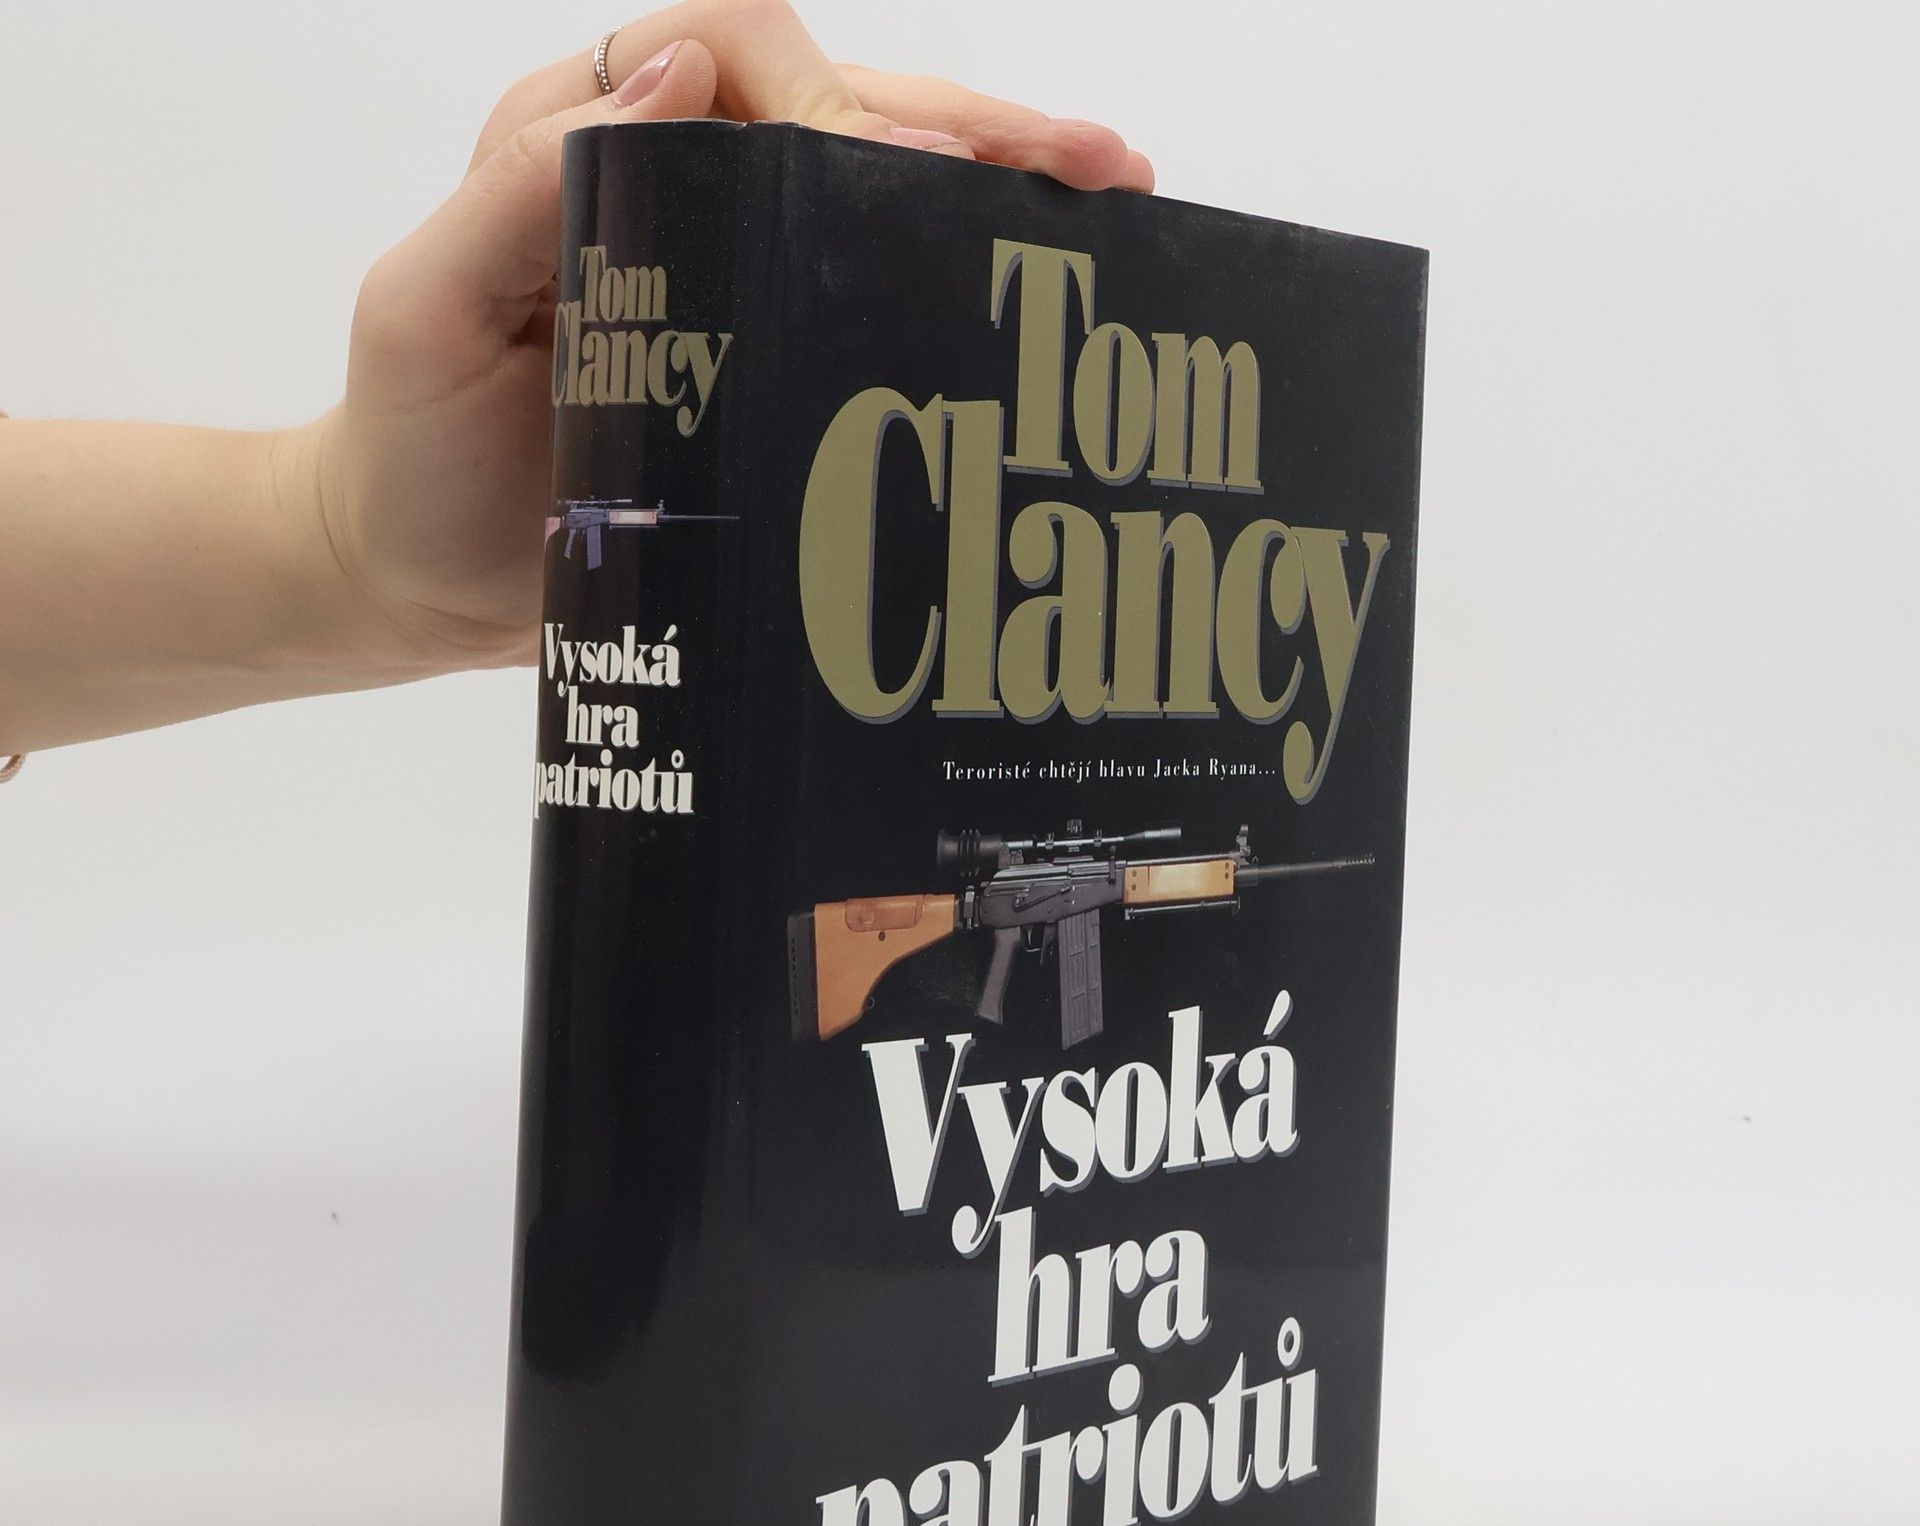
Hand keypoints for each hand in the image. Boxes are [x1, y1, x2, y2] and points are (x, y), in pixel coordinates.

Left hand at [303, 2, 1152, 678]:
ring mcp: (731, 267)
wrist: (413, 574)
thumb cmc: (407, 446)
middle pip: (844, 102)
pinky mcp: (764, 350)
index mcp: (590, 141)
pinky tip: (1038, 290)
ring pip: (881, 182)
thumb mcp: (422, 311)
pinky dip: (956, 273)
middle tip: (1093, 170)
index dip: (833, 98)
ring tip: (1114, 203)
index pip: (735, 51)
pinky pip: (868, 285)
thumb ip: (518, 189)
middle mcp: (675, 182)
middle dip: (976, 123)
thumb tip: (673, 75)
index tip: (909, 172)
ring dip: (1000, 182)